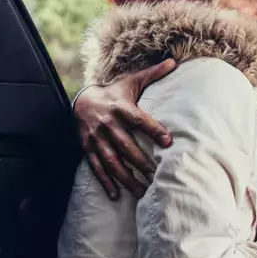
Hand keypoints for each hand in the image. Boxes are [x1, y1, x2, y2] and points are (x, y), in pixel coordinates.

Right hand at [74, 59, 175, 200]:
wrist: (82, 100)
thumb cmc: (114, 92)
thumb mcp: (131, 82)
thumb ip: (153, 74)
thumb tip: (174, 61)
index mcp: (120, 107)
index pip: (139, 120)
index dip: (153, 129)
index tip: (169, 141)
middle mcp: (107, 124)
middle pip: (126, 146)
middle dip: (142, 163)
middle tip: (158, 177)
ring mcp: (96, 138)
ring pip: (112, 161)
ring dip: (127, 178)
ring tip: (142, 193)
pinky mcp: (87, 148)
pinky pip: (97, 167)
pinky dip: (106, 182)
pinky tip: (116, 196)